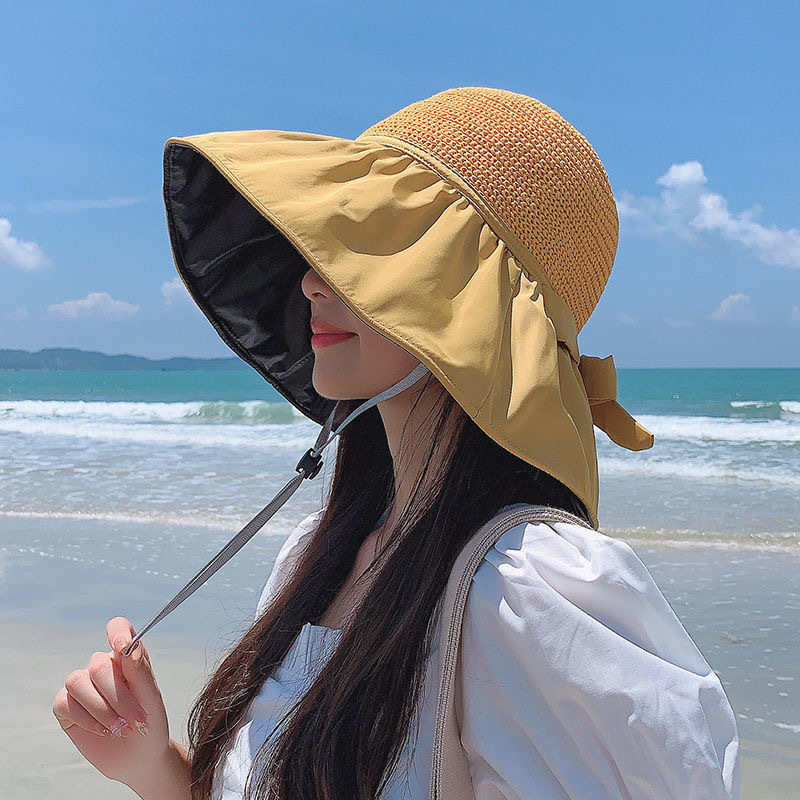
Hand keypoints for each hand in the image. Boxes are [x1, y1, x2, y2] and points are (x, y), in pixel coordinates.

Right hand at [52, 617, 171, 791]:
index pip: (118, 629)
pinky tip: (104, 731)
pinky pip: (65, 703)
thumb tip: (129, 648)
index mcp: (127, 657)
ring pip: (78, 681)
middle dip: (118, 696)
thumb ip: (141, 673)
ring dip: (102, 709)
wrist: (139, 757)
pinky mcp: (66, 707)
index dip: (116, 631)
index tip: (122, 645)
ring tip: (122, 728)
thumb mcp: (152, 699)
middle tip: (137, 720)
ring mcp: (83, 686)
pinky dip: (86, 719)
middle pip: (99, 664)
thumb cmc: (150, 724)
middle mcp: (104, 667)